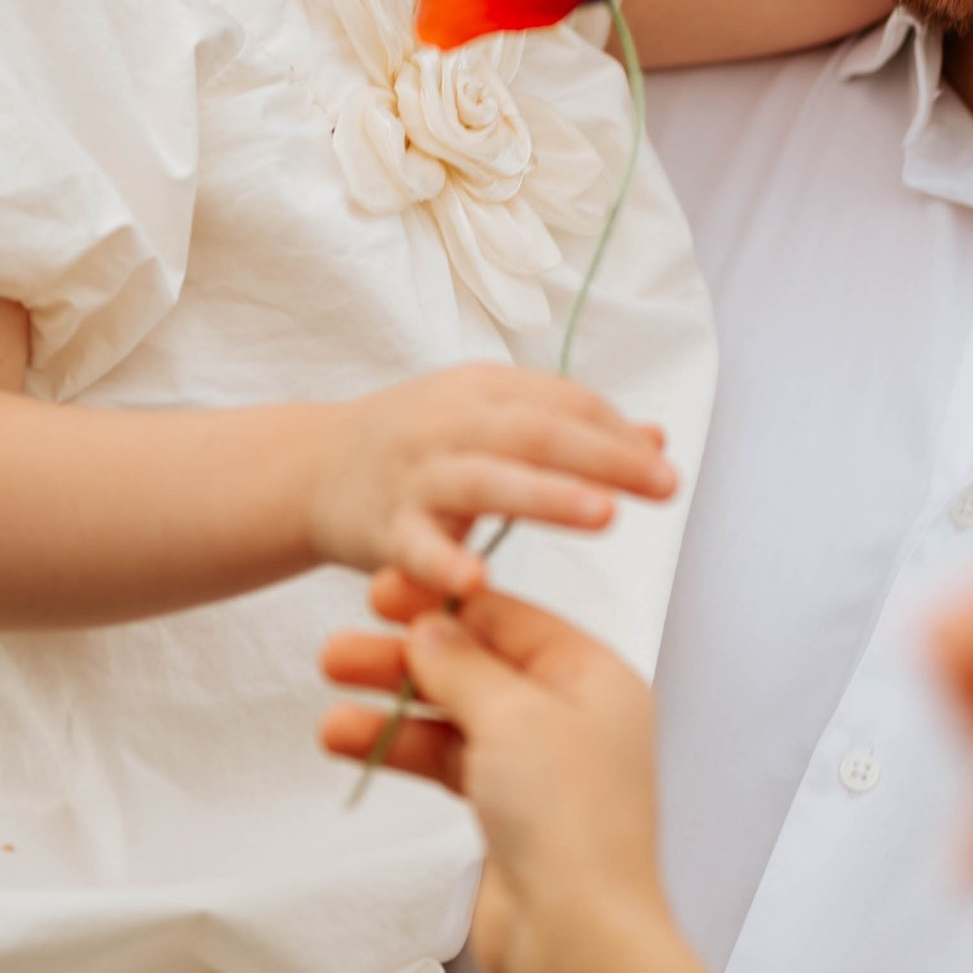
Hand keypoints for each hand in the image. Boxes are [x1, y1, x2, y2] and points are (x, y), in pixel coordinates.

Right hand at [312, 367, 675, 605]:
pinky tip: (477, 581)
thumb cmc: (418, 448)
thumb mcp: (489, 420)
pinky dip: (443, 563)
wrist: (308, 468)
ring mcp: (416, 472)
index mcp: (485, 391)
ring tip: (603, 515)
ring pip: (486, 480)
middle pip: (537, 432)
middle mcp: (452, 422)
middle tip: (663, 486)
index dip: (618, 435)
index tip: (664, 469)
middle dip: (604, 457)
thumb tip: (656, 440)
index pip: (566, 404)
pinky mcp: (381, 525)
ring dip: (546, 496)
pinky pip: (415, 547)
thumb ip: (568, 428)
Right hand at [320, 583, 659, 972]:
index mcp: (594, 678)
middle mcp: (572, 717)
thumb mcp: (513, 716)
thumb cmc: (570, 823)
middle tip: (340, 647)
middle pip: (477, 667)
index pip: (510, 620)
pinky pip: (447, 763)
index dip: (444, 604)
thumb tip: (430, 628)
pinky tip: (348, 740)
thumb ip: (464, 666)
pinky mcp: (509, 812)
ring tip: (329, 691)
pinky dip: (401, 749)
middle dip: (406, 656)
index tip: (383, 593)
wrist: (576, 936)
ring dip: (392, 704)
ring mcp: (540, 767)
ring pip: (454, 716)